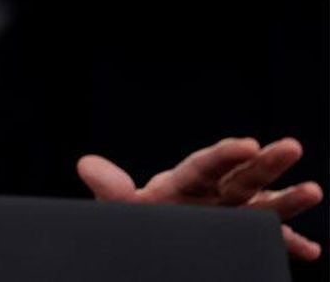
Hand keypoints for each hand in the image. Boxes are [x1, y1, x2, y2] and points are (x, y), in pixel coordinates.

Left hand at [77, 137, 322, 260]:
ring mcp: (232, 216)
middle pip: (241, 177)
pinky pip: (268, 242)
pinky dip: (289, 245)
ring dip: (288, 200)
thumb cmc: (138, 218)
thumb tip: (86, 164)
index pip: (206, 164)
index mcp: (185, 181)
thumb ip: (110, 188)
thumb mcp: (123, 206)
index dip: (225, 154)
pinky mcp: (241, 239)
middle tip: (291, 145)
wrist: (149, 241)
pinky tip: (312, 251)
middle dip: (266, 163)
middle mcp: (214, 194)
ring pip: (263, 205)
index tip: (247, 143)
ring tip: (314, 190)